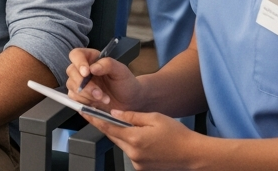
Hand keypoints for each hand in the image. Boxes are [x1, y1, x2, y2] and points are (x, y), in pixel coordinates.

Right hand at [67, 47, 145, 111]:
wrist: (130, 102)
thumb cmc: (126, 83)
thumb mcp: (121, 71)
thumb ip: (108, 64)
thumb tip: (93, 67)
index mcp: (91, 59)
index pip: (76, 55)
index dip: (78, 62)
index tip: (86, 72)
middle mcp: (83, 70)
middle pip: (71, 71)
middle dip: (85, 84)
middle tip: (99, 93)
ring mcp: (80, 84)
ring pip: (71, 86)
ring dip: (87, 95)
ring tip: (104, 99)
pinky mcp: (80, 97)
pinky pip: (74, 98)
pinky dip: (85, 102)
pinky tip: (97, 104)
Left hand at [81, 107, 204, 170]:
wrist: (193, 154)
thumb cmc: (178, 135)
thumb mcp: (154, 118)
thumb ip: (132, 115)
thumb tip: (115, 113)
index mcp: (135, 138)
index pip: (107, 127)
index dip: (94, 119)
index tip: (84, 112)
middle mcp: (133, 153)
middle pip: (114, 136)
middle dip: (110, 126)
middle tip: (109, 116)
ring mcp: (137, 162)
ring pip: (122, 144)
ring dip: (124, 136)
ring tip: (139, 129)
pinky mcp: (142, 168)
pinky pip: (131, 153)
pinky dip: (133, 145)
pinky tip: (145, 140)